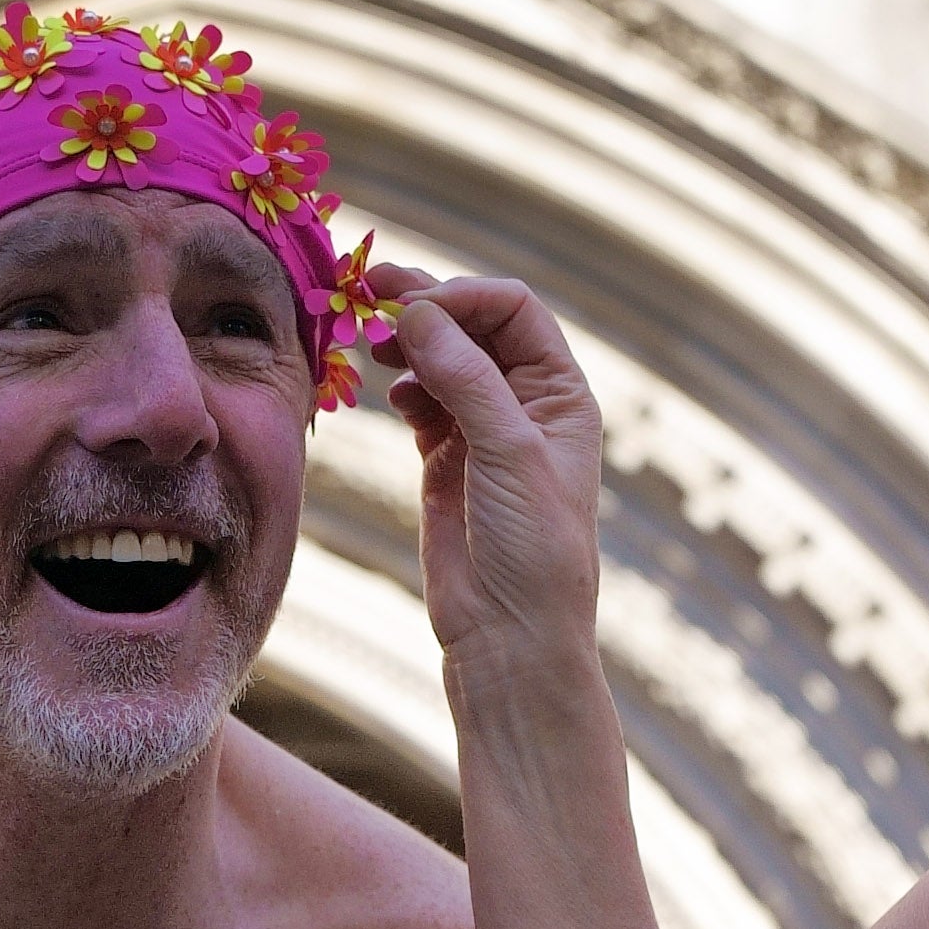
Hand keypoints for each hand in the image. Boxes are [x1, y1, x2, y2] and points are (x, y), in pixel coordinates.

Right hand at [369, 266, 607, 682]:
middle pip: (472, 327)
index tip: (411, 304)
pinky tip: (390, 392)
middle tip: (368, 291)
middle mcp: (524, 404)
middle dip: (426, 306)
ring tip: (372, 342)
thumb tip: (417, 312)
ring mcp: (482, 431)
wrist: (509, 638)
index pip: (513, 310)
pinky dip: (402, 388)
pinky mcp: (445, 461)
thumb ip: (465, 378)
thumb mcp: (508, 453)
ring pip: (441, 361)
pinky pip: (421, 402)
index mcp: (560, 394)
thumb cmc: (533, 551)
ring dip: (408, 344)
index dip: (462, 297)